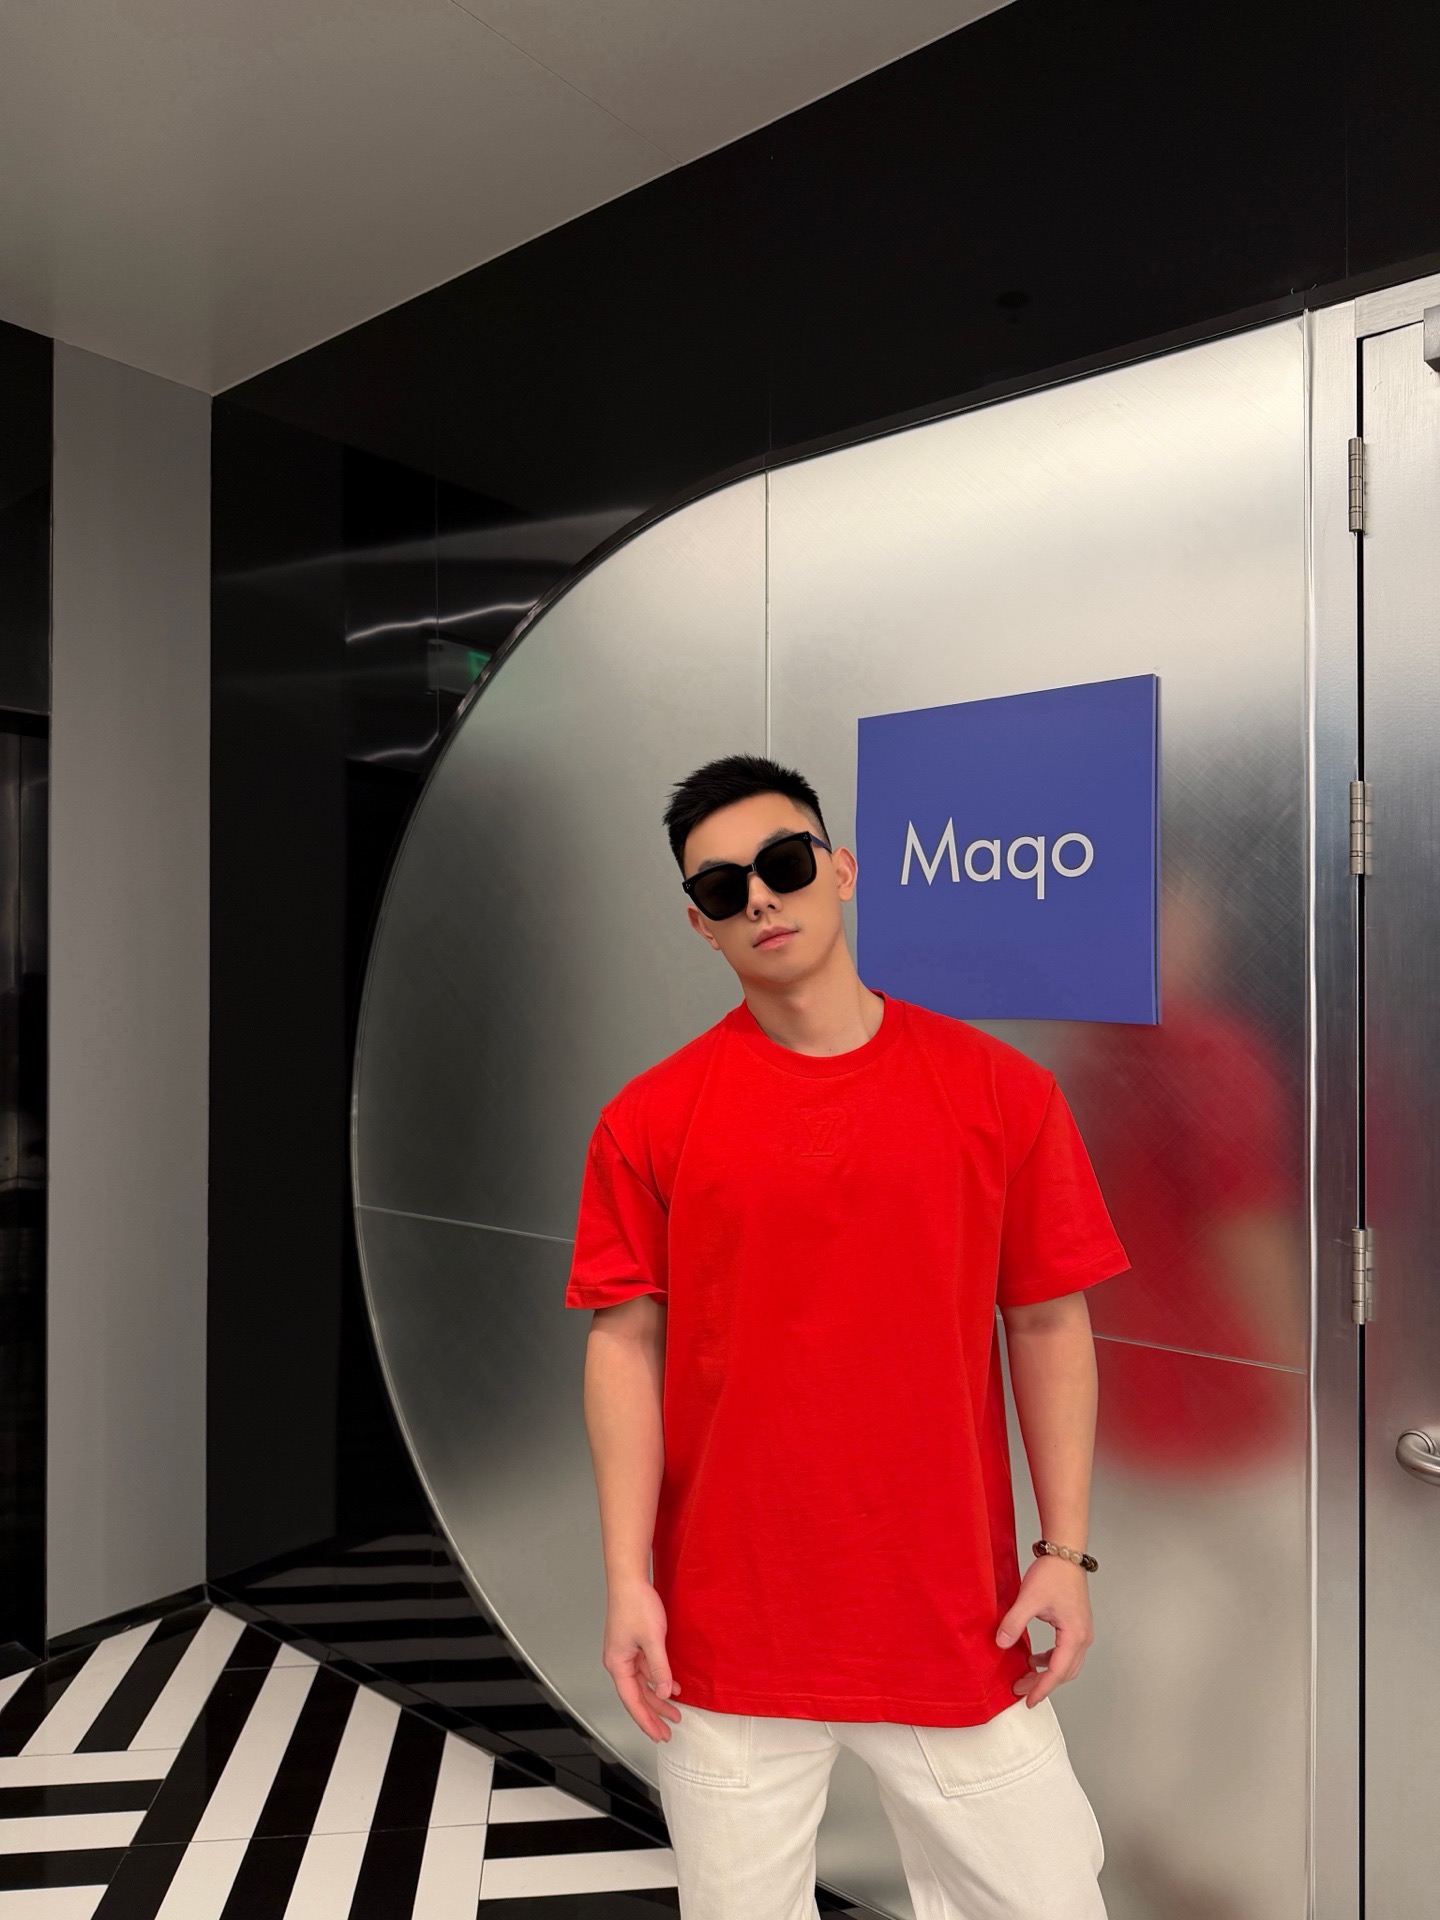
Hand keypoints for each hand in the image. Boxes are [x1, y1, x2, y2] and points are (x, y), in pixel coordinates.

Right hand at [603, 1577, 683, 1740]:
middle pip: (636, 1696)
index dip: (646, 1721)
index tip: (659, 1735)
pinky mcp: (632, 1645)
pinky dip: (659, 1679)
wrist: (630, 1579)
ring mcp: (625, 1654)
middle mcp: (618, 1662)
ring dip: (658, 1698)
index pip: (632, 1701)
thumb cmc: (636, 1604)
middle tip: (667, 1732)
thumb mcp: (653, 1639)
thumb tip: (665, 1693)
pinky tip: (673, 1685)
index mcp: (618, 1664)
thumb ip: (660, 1668)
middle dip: (653, 1715)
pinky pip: (646, 1670)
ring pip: (642, 1684)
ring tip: (675, 1712)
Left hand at [995, 1555, 1093, 1707]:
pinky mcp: (1077, 1625)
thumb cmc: (1052, 1573)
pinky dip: (1051, 1660)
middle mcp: (1083, 1637)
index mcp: (1074, 1635)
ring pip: (1067, 1664)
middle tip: (1021, 1690)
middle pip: (1065, 1672)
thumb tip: (1002, 1644)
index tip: (1028, 1700)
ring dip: (1048, 1673)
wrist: (1065, 1553)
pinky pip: (1066, 1652)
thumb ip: (1014, 1622)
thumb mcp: (1028, 1599)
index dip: (1041, 1688)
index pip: (1057, 1672)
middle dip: (1043, 1684)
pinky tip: (1035, 1657)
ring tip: (1026, 1676)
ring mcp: (1082, 1631)